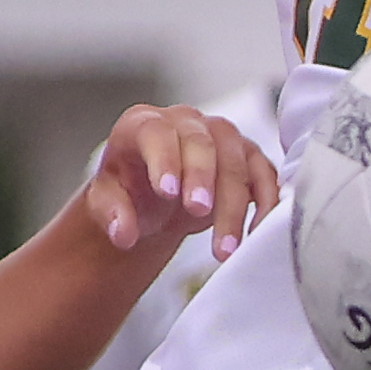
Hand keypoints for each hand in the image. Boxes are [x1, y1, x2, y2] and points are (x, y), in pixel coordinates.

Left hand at [77, 102, 265, 258]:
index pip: (157, 132)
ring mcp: (220, 136)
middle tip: (198, 210)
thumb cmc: (129, 191)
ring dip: (235, 204)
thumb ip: (110, 214)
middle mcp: (185, 122)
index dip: (164, 158)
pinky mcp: (247, 156)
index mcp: (143, 124)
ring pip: (237, 159)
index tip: (166, 191)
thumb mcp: (105, 202)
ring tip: (223, 247)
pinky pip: (264, 174)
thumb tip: (123, 233)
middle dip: (203, 176)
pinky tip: (255, 233)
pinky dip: (265, 203)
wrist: (156, 195)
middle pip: (202, 141)